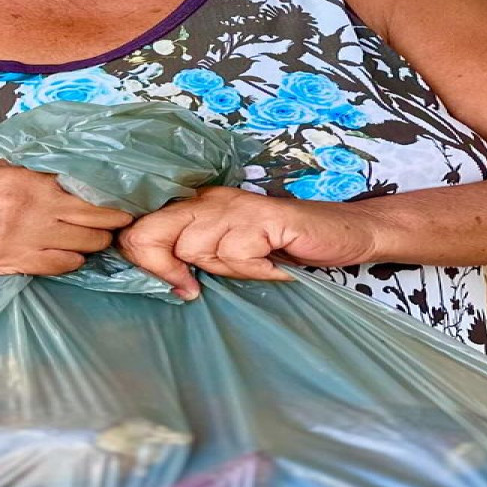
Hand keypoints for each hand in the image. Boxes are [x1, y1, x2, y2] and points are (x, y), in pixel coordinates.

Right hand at [0, 161, 132, 276]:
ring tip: (96, 237)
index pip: (84, 185)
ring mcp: (22, 240)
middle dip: (112, 219)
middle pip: (94, 216)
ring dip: (95, 242)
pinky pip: (62, 266)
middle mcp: (28, 209)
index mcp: (24, 179)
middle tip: (119, 219)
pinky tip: (71, 254)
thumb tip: (75, 170)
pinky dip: (73, 261)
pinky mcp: (14, 265)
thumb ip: (33, 171)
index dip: (109, 192)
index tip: (123, 194)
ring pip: (83, 244)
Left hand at [118, 187, 385, 299]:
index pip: (142, 224)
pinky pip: (235, 254)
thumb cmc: (283, 247)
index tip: (174, 283)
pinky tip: (274, 262)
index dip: (143, 257)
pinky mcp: (264, 217)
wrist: (344, 233)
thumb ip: (193, 258)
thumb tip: (162, 279)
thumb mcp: (229, 254)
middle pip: (153, 231)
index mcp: (196, 204)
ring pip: (195, 248)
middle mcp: (210, 198)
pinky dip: (255, 269)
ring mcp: (237, 206)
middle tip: (192, 288)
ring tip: (253, 263)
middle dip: (166, 267)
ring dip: (224, 269)